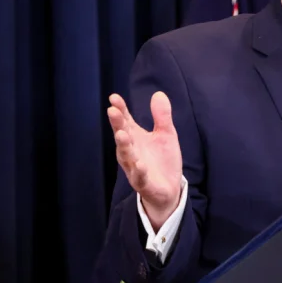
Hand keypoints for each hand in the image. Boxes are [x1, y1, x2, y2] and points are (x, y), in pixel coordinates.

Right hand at [107, 91, 182, 230]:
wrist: (169, 189)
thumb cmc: (162, 159)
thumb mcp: (166, 134)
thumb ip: (162, 116)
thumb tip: (159, 93)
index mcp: (134, 137)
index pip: (125, 120)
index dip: (120, 109)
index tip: (114, 97)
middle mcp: (130, 150)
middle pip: (122, 135)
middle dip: (117, 124)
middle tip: (112, 111)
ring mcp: (134, 167)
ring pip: (126, 155)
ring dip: (123, 145)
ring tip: (121, 134)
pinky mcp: (143, 182)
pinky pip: (139, 176)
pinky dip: (139, 170)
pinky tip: (139, 163)